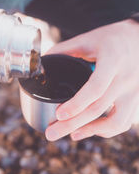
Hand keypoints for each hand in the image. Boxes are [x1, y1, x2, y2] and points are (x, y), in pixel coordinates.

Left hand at [45, 19, 138, 140]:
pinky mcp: (136, 99)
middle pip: (99, 108)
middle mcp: (125, 78)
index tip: (59, 114)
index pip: (96, 87)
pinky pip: (124, 122)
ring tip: (71, 135)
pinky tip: (91, 130)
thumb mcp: (89, 38)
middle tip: (52, 133)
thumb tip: (44, 61)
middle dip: (73, 124)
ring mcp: (133, 91)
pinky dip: (107, 130)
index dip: (77, 104)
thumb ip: (65, 49)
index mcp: (112, 60)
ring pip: (116, 121)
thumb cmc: (112, 37)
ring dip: (92, 131)